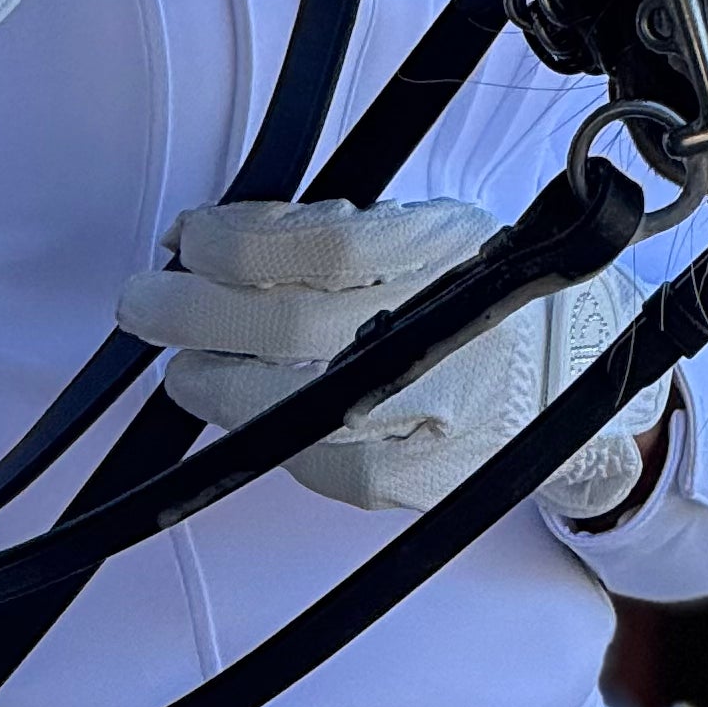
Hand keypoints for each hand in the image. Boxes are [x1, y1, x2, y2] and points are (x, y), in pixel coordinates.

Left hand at [115, 195, 671, 519]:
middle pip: (288, 331)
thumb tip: (204, 236)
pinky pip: (319, 470)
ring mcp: (431, 418)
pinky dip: (267, 438)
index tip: (187, 237)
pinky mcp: (417, 482)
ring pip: (292, 413)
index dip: (235, 243)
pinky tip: (244, 412)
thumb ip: (318, 228)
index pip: (316, 249)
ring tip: (186, 363)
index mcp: (438, 253)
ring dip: (214, 385)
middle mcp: (439, 335)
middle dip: (194, 314)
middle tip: (145, 302)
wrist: (562, 371)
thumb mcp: (415, 224)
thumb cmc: (466, 284)